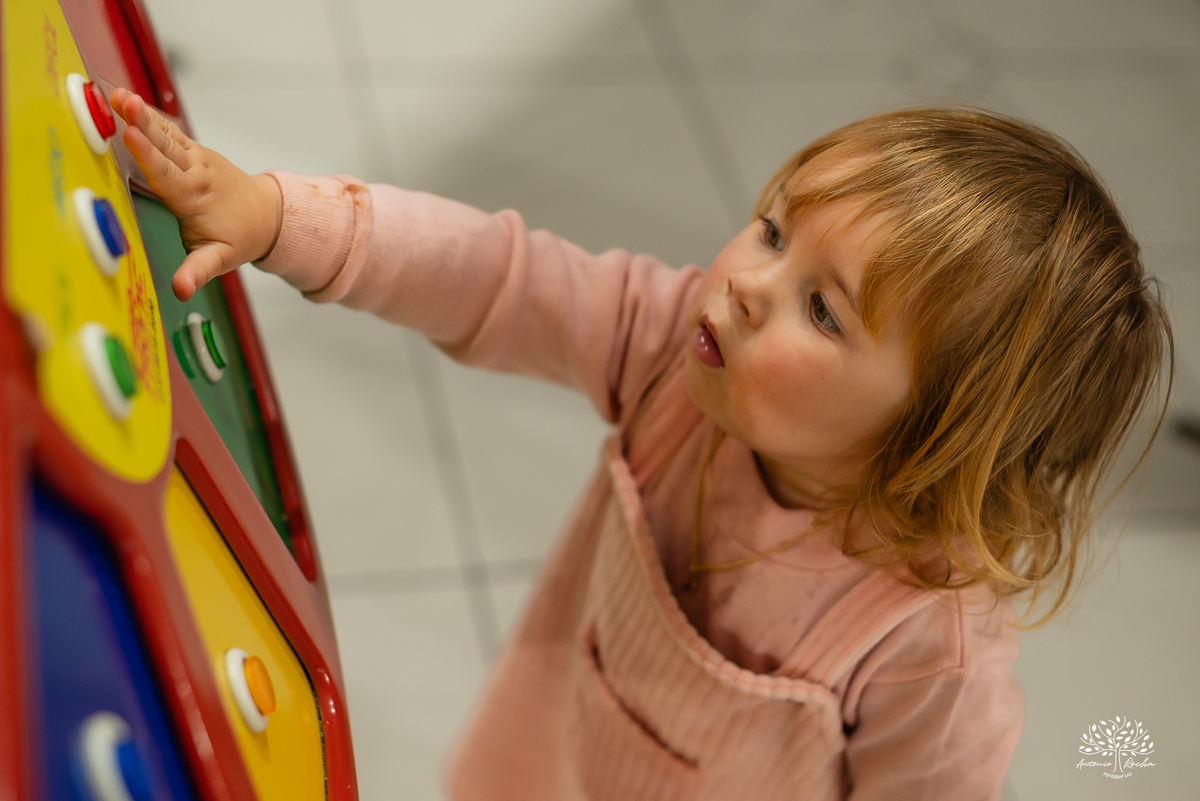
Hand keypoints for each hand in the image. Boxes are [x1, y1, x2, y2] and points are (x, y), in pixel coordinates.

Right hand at [109, 87, 281, 300]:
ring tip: (119, 94)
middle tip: (123, 102)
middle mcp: (196, 172)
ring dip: (143, 113)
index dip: (148, 156)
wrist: (267, 215)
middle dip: (143, 124)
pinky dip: (150, 116)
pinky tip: (128, 99)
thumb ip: (198, 271)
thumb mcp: (220, 259)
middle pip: (165, 146)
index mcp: (196, 197)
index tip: (131, 136)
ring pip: (167, 133)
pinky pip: (169, 131)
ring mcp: (195, 158)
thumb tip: (182, 289)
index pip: (168, 175)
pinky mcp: (193, 150)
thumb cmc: (240, 237)